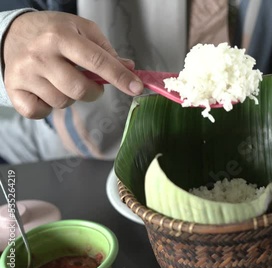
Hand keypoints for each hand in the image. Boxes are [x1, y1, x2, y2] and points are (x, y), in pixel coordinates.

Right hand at [3, 11, 142, 118]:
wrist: (12, 32)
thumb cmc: (53, 31)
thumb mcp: (81, 29)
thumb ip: (106, 50)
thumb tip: (129, 69)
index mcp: (61, 36)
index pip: (97, 61)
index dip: (120, 77)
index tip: (137, 88)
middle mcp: (41, 55)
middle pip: (80, 89)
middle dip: (94, 91)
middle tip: (90, 81)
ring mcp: (24, 74)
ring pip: (62, 102)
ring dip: (70, 97)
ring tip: (62, 80)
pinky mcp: (13, 89)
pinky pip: (39, 112)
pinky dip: (47, 107)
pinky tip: (46, 91)